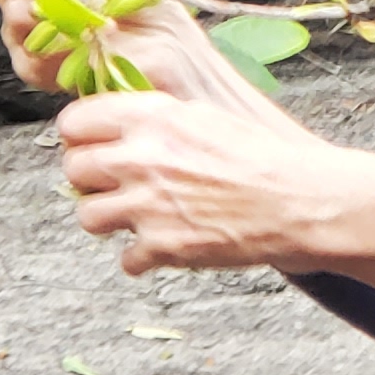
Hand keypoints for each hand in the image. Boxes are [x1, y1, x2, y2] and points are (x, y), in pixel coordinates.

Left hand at [56, 88, 365, 273]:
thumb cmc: (262, 156)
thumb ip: (154, 119)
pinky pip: (126, 259)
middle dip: (90, 180)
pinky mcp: (163, 246)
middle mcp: (143, 158)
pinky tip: (163, 247)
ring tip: (135, 218)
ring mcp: (149, 205)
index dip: (80, 136)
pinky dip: (142, 258)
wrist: (301, 201)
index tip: (91, 146)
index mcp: (152, 116)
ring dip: (108, 220)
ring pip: (87, 217)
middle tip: (113, 186)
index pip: (74, 122)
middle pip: (73, 170)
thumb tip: (116, 127)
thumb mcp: (203, 115)